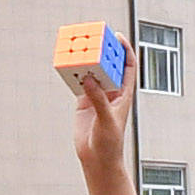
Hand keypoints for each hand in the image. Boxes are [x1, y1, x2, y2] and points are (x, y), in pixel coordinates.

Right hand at [62, 34, 137, 194]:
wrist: (98, 159)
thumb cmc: (110, 142)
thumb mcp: (106, 119)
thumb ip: (98, 98)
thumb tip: (89, 78)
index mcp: (124, 93)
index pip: (127, 66)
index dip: (124, 49)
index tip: (116, 36)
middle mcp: (111, 91)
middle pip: (108, 64)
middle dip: (102, 49)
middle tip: (93, 36)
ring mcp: (97, 95)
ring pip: (91, 72)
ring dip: (85, 60)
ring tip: (78, 47)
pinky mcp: (83, 102)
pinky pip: (78, 82)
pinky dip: (73, 73)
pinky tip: (67, 65)